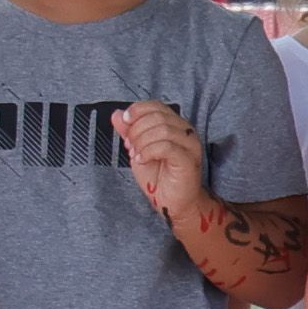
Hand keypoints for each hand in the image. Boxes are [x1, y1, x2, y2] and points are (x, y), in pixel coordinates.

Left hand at [113, 99, 208, 219]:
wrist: (172, 203)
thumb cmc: (159, 178)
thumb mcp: (137, 151)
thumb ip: (128, 132)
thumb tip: (117, 114)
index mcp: (175, 125)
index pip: (157, 106)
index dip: (138, 110)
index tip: (125, 122)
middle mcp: (186, 131)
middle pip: (158, 116)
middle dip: (137, 130)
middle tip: (130, 146)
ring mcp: (190, 145)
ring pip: (162, 130)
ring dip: (142, 142)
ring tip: (136, 155)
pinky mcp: (189, 159)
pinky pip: (166, 146)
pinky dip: (149, 152)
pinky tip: (142, 160)